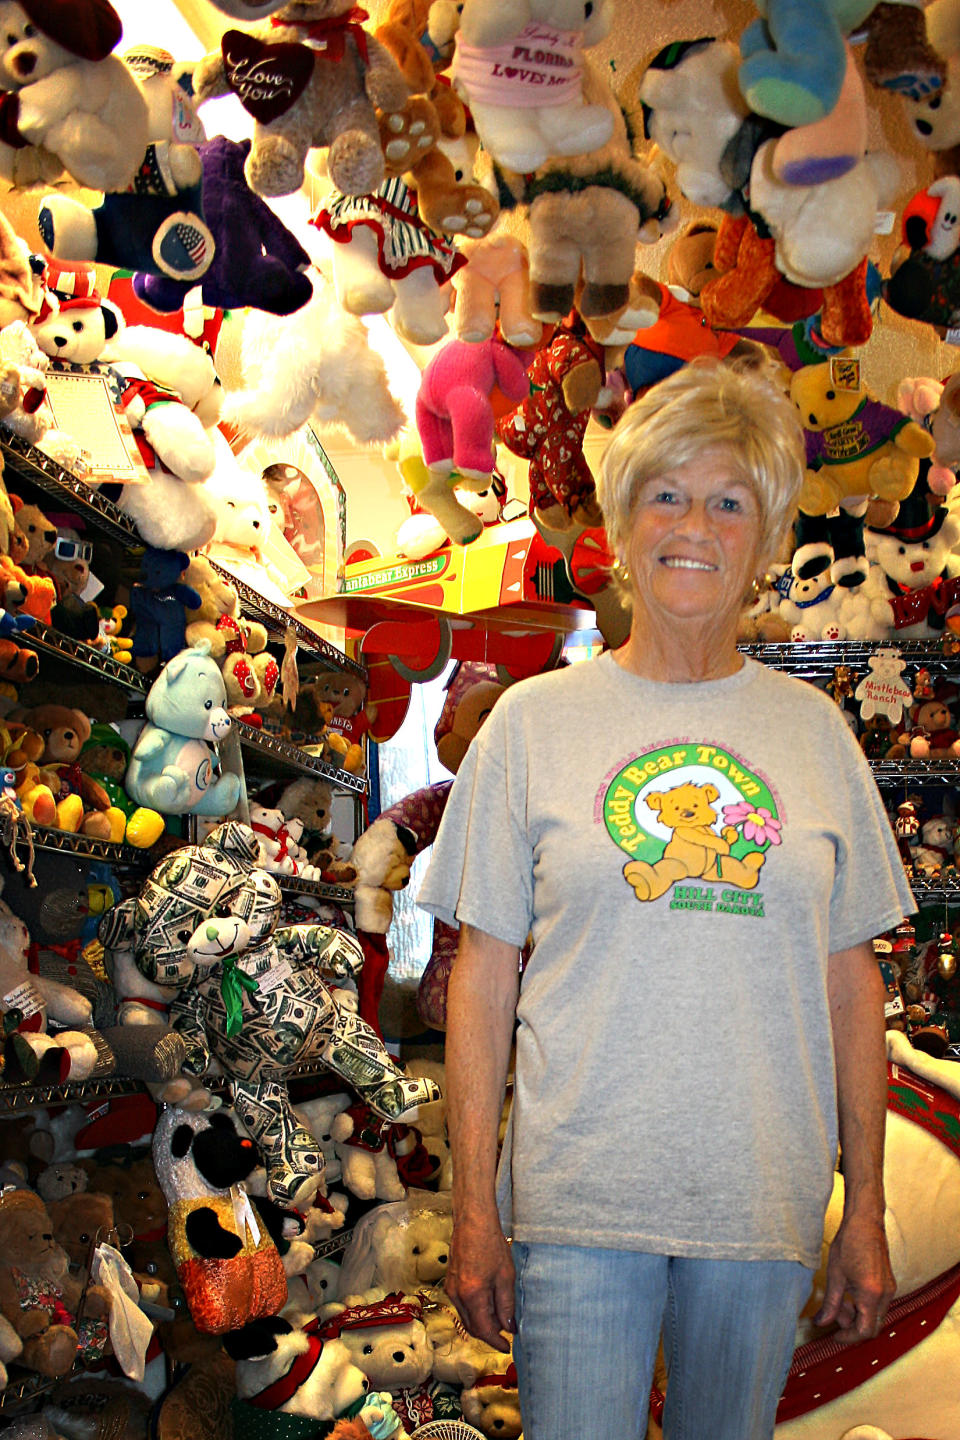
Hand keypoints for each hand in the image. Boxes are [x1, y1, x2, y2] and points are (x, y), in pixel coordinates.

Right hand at [445, 1210, 514, 1352]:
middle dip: (489, 1334)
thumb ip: (506, 1305)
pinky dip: (475, 1312)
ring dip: (482, 1323)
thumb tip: (508, 1327)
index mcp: (472, 1295)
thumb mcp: (505, 1276)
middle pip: (472, 1327)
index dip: (496, 1341)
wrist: (473, 1222)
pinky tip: (488, 1305)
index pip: (483, 1330)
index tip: (507, 1346)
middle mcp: (457, 1295)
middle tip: (506, 1334)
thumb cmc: (491, 1244)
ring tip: (500, 1319)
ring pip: (466, 1318)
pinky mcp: (450, 1283)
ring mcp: (451, 1289)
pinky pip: (462, 1306)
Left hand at [813, 1209, 895, 1343]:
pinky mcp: (889, 1283)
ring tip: (840, 1302)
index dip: (848, 1337)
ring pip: (876, 1316)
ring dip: (858, 1316)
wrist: (865, 1221)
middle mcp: (885, 1295)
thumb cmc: (849, 1243)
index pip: (864, 1331)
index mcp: (871, 1295)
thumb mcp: (834, 1275)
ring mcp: (890, 1289)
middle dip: (852, 1327)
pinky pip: (878, 1305)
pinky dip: (864, 1306)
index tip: (833, 1336)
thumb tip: (822, 1323)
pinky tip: (850, 1293)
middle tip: (834, 1317)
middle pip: (873, 1327)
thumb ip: (830, 1303)